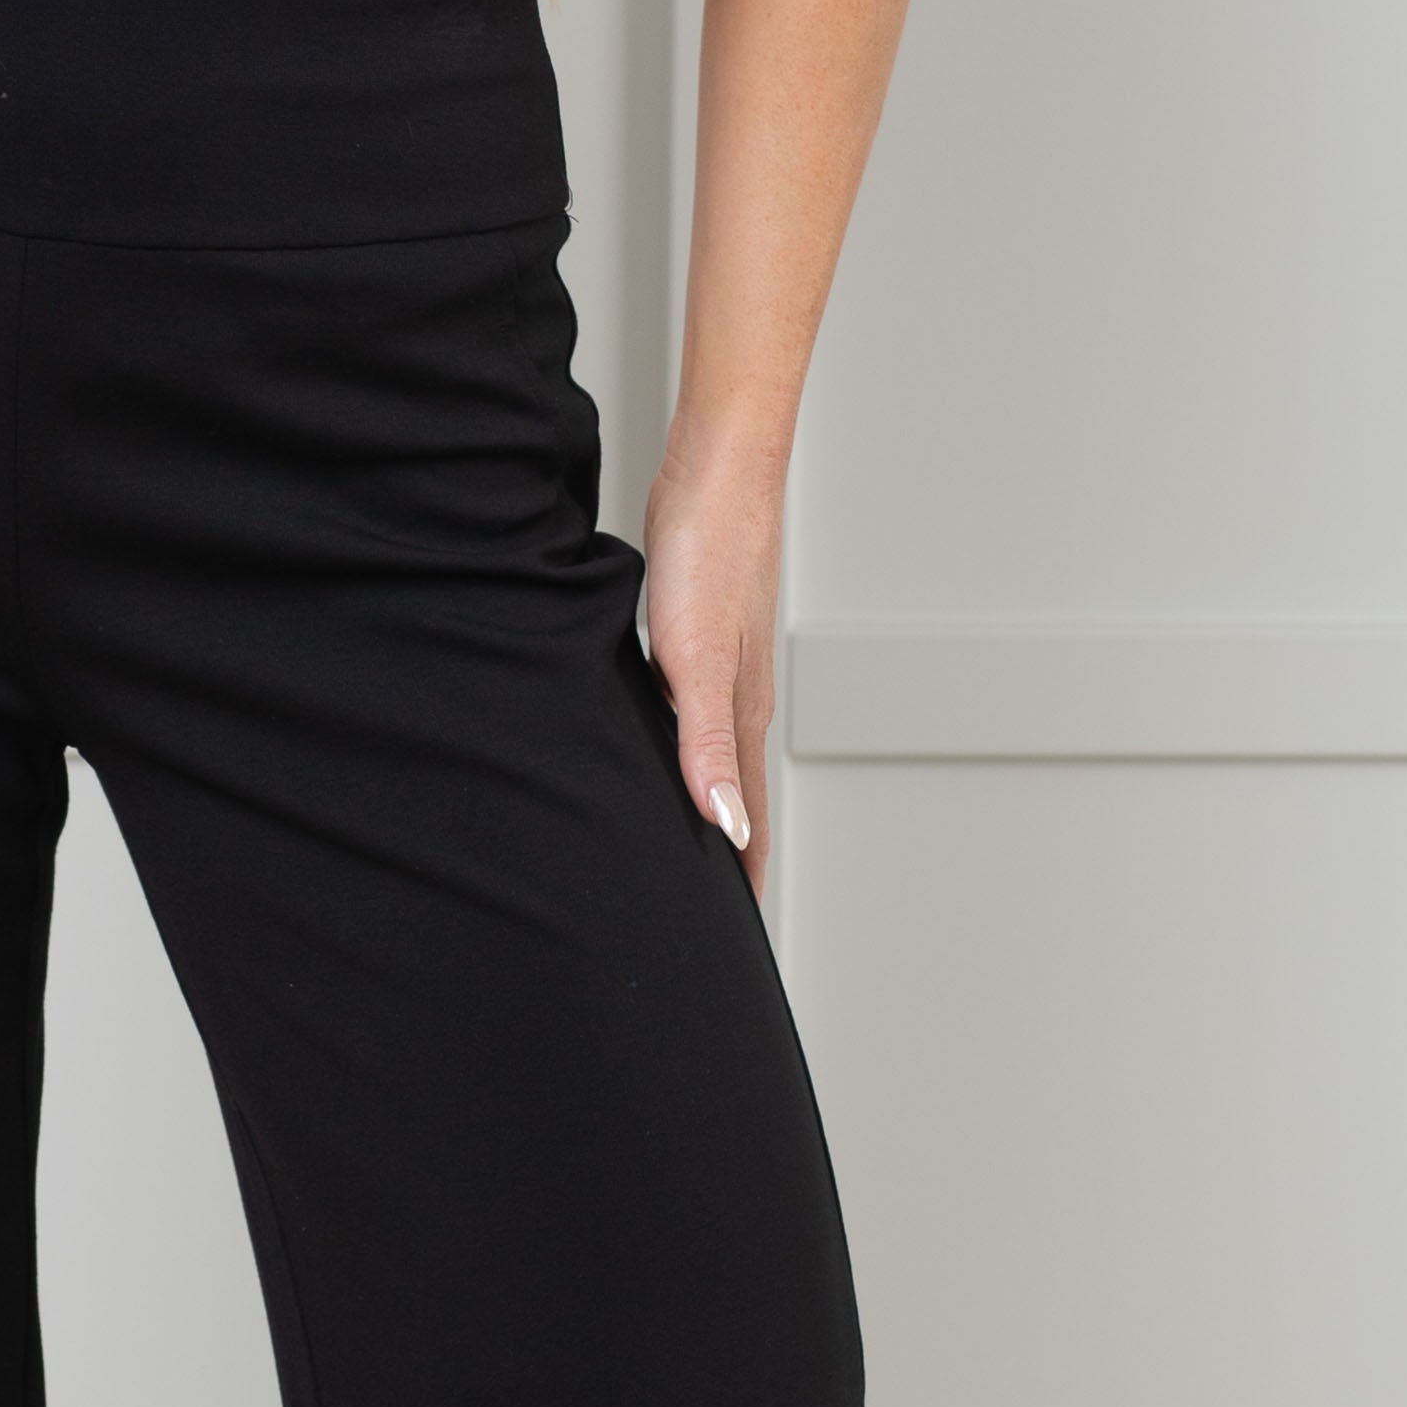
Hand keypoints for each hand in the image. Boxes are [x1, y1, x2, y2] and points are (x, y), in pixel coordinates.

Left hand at [638, 432, 782, 892]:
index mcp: (744, 714)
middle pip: (738, 798)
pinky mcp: (695, 638)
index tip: (734, 937)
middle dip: (729, 858)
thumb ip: (709, 745)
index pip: (749, 819)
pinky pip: (691, 717)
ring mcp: (720, 668)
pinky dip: (684, 755)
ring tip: (688, 851)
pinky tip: (657, 753)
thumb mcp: (698, 660)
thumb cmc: (712, 550)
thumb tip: (727, 824)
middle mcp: (739, 698)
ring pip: (716, 759)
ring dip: (708, 808)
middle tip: (711, 916)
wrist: (717, 469)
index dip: (742, 878)